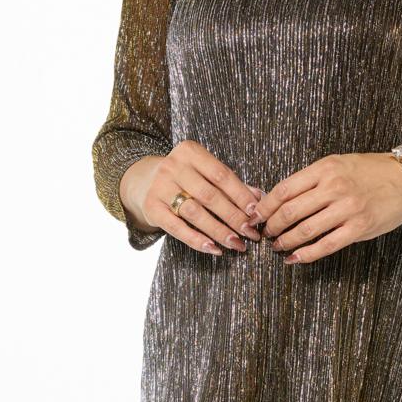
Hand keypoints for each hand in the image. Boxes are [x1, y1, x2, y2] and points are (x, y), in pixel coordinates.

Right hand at [119, 141, 265, 255]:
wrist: (143, 180)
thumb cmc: (183, 176)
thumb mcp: (203, 171)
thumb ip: (229, 182)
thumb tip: (259, 197)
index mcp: (190, 152)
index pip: (222, 175)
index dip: (241, 195)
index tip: (256, 212)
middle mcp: (173, 167)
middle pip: (210, 195)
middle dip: (234, 217)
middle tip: (251, 233)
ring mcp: (160, 187)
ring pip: (195, 213)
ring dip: (219, 231)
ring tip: (236, 243)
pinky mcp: (151, 207)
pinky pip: (177, 228)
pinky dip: (197, 240)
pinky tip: (214, 248)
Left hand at [254, 152, 401, 264]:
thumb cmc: (372, 170)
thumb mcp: (339, 163)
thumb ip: (313, 179)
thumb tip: (282, 198)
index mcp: (326, 168)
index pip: (285, 189)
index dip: (266, 206)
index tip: (257, 215)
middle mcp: (334, 187)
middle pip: (290, 211)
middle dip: (272, 226)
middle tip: (265, 233)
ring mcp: (347, 209)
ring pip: (305, 230)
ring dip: (285, 241)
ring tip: (278, 246)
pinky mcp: (359, 228)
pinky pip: (326, 245)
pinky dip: (306, 254)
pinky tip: (295, 258)